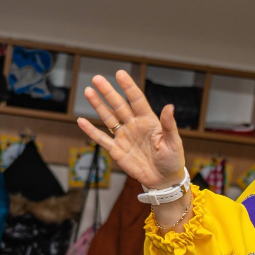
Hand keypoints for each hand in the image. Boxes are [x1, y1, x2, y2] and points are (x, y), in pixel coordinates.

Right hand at [76, 70, 185, 188]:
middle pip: (118, 105)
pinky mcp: (117, 150)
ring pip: (108, 118)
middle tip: (96, 78)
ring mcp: (124, 136)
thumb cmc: (172, 159)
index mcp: (148, 120)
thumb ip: (169, 125)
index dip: (128, 87)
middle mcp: (134, 125)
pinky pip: (102, 139)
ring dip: (98, 105)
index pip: (137, 100)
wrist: (163, 180)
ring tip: (88, 92)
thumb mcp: (173, 142)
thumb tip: (169, 106)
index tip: (119, 74)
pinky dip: (91, 130)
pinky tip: (81, 121)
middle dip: (108, 92)